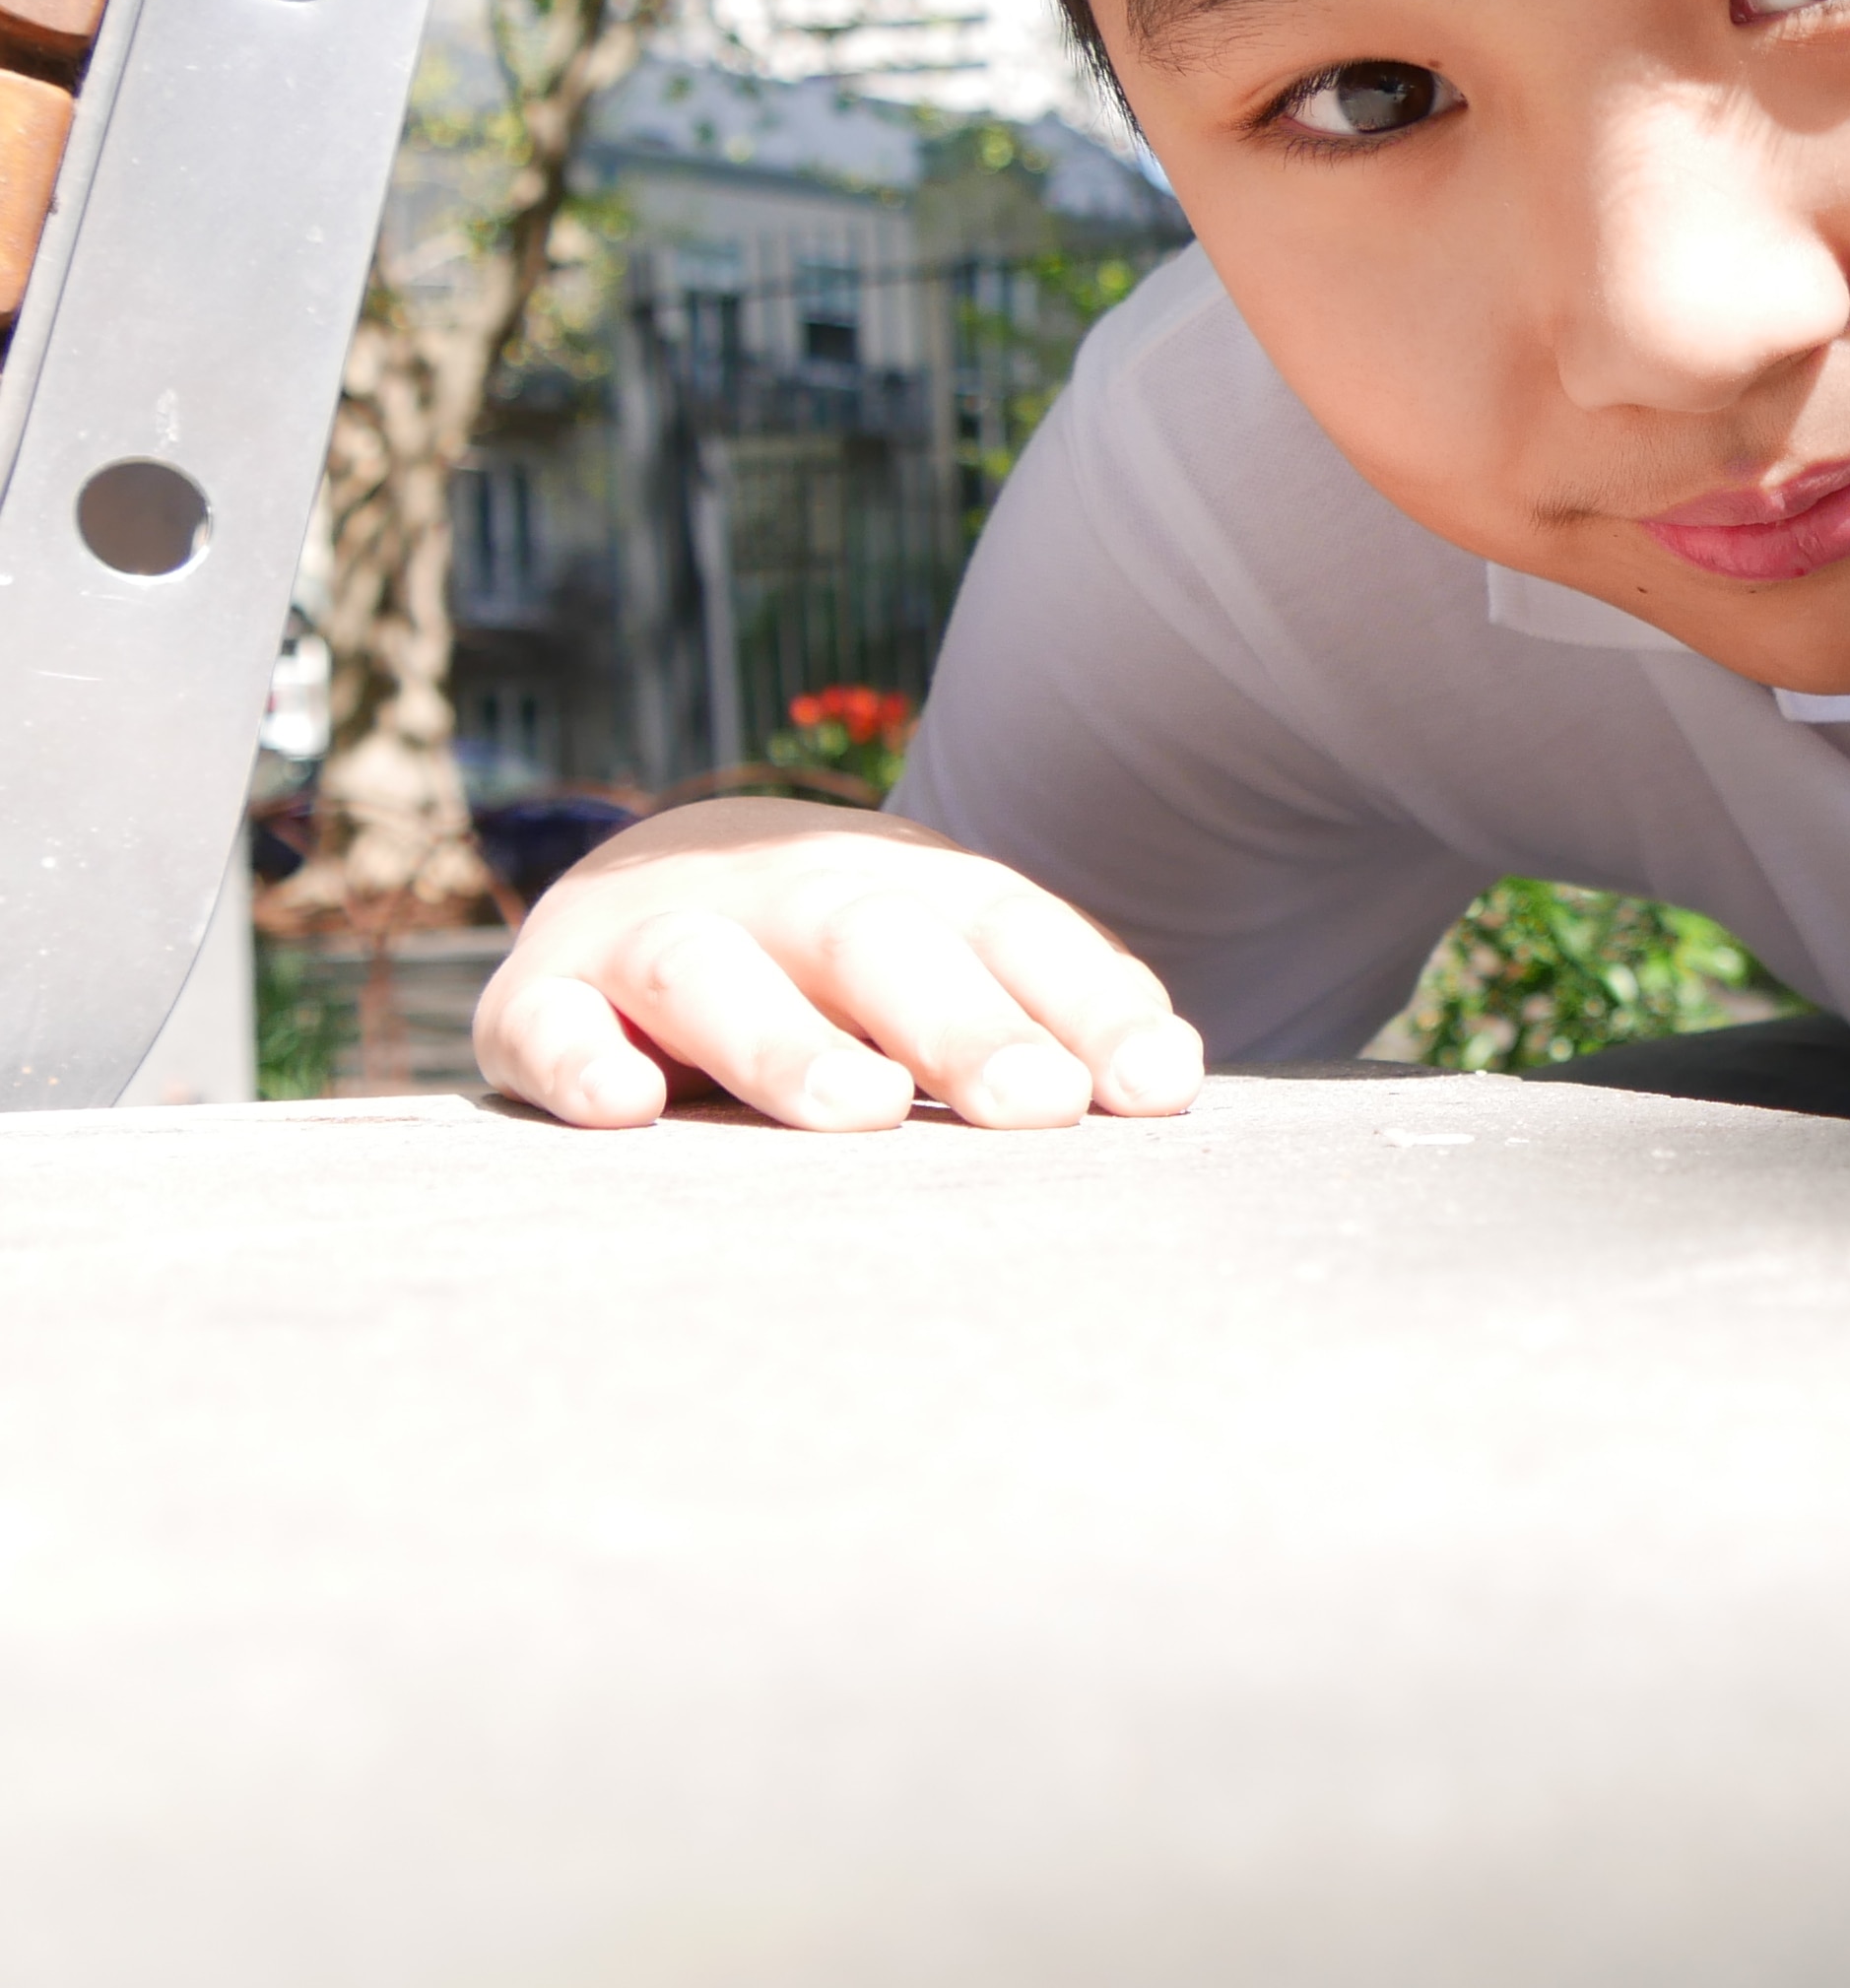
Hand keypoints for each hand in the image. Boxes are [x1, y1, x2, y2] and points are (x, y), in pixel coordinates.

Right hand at [473, 800, 1207, 1132]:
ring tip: (864, 1110)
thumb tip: (1168, 1075)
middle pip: (877, 942)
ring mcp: (656, 940)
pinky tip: (631, 1108)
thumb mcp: (956, 961)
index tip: (1155, 1088)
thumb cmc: (850, 962)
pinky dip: (580, 1061)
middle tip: (1035, 1103)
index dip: (1087, 1005)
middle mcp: (785, 896)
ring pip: (713, 975)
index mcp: (909, 887)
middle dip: (961, 1023)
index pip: (1011, 932)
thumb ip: (1057, 1010)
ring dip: (786, 1042)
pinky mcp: (544, 998)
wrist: (656, 877)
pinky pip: (549, 1024)